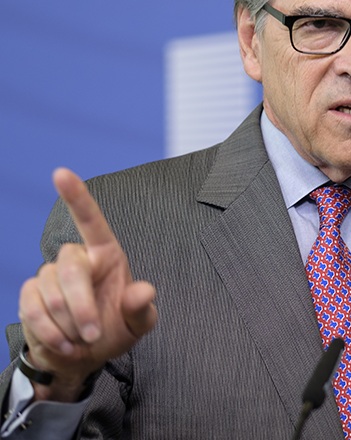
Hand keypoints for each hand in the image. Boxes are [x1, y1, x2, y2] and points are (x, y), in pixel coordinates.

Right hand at [18, 168, 157, 401]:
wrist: (84, 354)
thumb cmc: (116, 329)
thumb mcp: (138, 323)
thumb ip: (141, 307)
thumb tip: (144, 291)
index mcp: (106, 254)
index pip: (90, 220)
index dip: (76, 196)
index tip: (60, 173)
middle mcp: (77, 259)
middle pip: (70, 271)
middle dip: (81, 306)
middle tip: (94, 334)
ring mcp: (49, 276)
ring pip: (51, 294)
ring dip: (69, 325)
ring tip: (83, 339)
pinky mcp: (29, 295)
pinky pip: (34, 311)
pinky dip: (51, 333)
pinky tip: (66, 344)